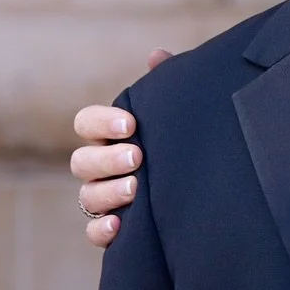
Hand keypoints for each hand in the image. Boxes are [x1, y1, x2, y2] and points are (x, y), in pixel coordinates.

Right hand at [69, 48, 170, 246]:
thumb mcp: (180, 112)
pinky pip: (93, 232)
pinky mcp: (114, 227)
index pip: (86, 122)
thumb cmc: (185, 137)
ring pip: (87, 196)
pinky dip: (101, 231)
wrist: (208, 182)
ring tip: (136, 187)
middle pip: (81, 161)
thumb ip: (166, 85)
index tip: (131, 123)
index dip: (102, 121)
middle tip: (137, 156)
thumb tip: (157, 57)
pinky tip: (119, 225)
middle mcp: (101, 166)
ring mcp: (105, 197)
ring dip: (108, 192)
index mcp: (111, 134)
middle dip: (107, 159)